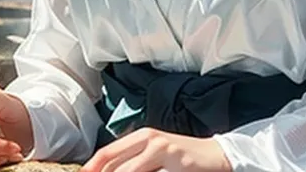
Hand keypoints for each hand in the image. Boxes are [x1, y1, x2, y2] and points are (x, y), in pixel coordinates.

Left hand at [81, 127, 231, 171]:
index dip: (91, 167)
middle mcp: (146, 137)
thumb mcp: (155, 160)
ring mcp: (157, 144)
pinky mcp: (169, 153)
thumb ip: (135, 164)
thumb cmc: (183, 161)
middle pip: (110, 159)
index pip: (106, 153)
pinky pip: (140, 171)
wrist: (214, 156)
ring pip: (124, 169)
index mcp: (140, 137)